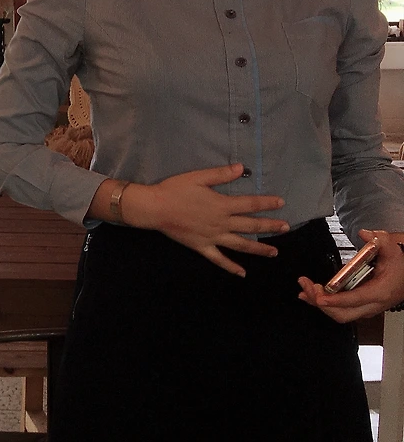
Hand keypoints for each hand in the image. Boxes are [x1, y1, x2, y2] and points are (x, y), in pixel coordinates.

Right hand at [120, 163, 288, 276]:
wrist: (155, 208)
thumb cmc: (175, 190)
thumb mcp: (198, 177)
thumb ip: (220, 174)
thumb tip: (241, 168)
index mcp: (222, 205)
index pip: (250, 204)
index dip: (267, 203)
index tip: (281, 203)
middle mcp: (222, 223)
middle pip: (250, 226)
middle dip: (270, 226)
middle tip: (285, 228)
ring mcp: (213, 237)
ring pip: (241, 245)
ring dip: (259, 249)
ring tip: (274, 252)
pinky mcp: (202, 247)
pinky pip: (219, 259)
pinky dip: (231, 267)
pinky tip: (242, 273)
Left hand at [297, 230, 403, 322]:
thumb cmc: (400, 261)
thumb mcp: (391, 247)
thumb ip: (379, 239)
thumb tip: (365, 234)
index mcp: (380, 292)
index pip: (355, 300)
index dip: (335, 300)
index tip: (319, 297)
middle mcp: (373, 304)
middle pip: (343, 314)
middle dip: (321, 303)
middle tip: (307, 287)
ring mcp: (367, 307)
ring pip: (341, 314)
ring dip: (320, 304)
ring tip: (305, 290)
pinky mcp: (362, 305)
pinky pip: (342, 309)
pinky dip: (326, 304)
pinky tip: (312, 295)